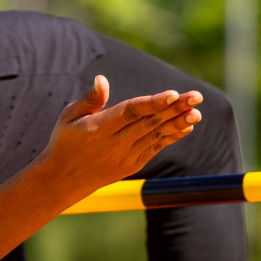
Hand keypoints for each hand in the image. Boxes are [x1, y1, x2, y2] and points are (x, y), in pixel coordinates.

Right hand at [37, 75, 202, 200]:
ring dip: (178, 122)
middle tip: (196, 96)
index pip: (130, 113)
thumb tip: (102, 79)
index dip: (152, 103)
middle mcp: (114, 144)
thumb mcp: (68, 117)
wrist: (62, 180)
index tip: (172, 94)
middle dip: (174, 108)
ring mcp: (125, 157)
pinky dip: (172, 136)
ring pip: (156, 135)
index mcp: (98, 129)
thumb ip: (90, 99)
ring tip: (197, 111)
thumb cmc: (65, 141)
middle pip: (149, 123)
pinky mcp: (132, 165)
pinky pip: (156, 147)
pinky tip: (187, 125)